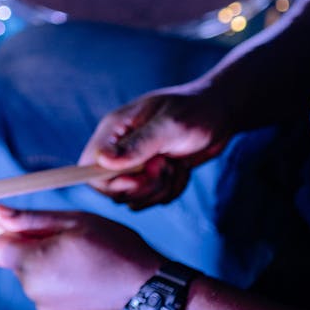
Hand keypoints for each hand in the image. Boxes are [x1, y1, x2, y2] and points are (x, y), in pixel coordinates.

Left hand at [0, 205, 162, 309]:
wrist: (150, 293)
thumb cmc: (115, 249)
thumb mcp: (75, 222)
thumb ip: (31, 220)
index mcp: (33, 263)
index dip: (0, 236)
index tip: (17, 229)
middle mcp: (33, 290)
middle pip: (15, 263)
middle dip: (32, 250)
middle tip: (68, 242)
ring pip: (34, 279)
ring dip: (49, 268)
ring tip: (84, 263)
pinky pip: (49, 295)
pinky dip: (62, 286)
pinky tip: (89, 281)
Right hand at [78, 86, 232, 209]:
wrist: (221, 113)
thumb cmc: (196, 110)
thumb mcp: (169, 126)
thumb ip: (137, 145)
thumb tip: (102, 161)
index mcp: (113, 130)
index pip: (88, 167)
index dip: (109, 182)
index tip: (139, 176)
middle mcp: (119, 148)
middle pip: (111, 189)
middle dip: (143, 185)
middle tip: (166, 165)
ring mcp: (135, 164)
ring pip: (133, 198)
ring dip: (159, 188)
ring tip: (175, 164)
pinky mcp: (151, 176)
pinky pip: (152, 199)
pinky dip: (171, 190)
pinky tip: (181, 169)